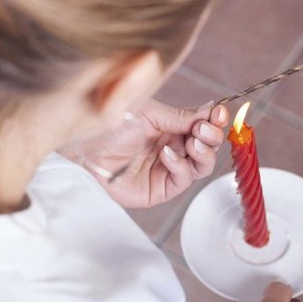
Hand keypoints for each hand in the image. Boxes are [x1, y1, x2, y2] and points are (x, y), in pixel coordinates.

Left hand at [60, 99, 228, 207]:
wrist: (83, 146)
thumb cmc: (110, 125)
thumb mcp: (151, 114)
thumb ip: (182, 117)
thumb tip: (212, 110)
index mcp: (171, 127)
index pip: (204, 126)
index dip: (216, 121)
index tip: (220, 114)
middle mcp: (173, 148)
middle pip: (209, 147)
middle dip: (212, 137)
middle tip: (202, 129)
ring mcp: (166, 170)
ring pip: (202, 166)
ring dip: (203, 153)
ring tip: (192, 142)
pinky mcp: (158, 190)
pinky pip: (182, 181)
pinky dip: (181, 166)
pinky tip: (167, 154)